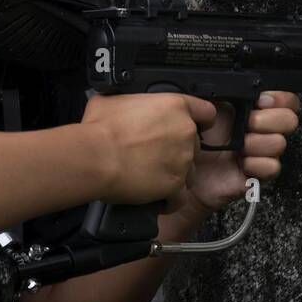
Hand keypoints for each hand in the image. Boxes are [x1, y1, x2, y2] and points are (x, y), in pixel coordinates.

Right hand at [82, 93, 216, 203]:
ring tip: (152, 178)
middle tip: (155, 155)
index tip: (198, 126)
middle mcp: (184, 132)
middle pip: (194, 145)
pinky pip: (179, 197)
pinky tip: (156, 200)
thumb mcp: (112, 100)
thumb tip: (118, 104)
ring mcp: (182, 160)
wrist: (96, 157)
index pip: (206, 112)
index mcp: (174, 106)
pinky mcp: (175, 185)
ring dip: (174, 176)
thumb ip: (129, 101)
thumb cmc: (101, 128)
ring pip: (189, 172)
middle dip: (178, 152)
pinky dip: (169, 201)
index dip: (202, 121)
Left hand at [185, 91, 299, 212]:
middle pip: (290, 120)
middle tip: (248, 124)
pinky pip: (273, 167)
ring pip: (280, 143)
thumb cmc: (191, 133)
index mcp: (252, 107)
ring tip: (239, 147)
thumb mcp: (204, 102)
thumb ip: (226, 87)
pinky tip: (241, 163)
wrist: (181, 165)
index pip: (285, 99)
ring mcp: (261, 152)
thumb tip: (242, 80)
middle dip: (269, 121)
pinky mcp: (258, 174)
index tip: (261, 102)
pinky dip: (256, 165)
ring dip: (257, 144)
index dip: (279, 99)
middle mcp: (261, 129)